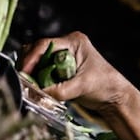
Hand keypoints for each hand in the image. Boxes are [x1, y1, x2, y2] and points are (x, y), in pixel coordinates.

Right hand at [19, 32, 139, 139]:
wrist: (115, 98)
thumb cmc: (106, 86)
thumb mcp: (82, 87)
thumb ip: (60, 90)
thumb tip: (38, 93)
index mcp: (74, 42)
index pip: (44, 45)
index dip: (31, 58)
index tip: (23, 72)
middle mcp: (67, 46)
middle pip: (37, 51)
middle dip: (29, 65)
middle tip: (24, 80)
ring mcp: (63, 57)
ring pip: (38, 61)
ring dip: (32, 73)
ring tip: (30, 86)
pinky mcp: (60, 69)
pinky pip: (42, 70)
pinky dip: (37, 78)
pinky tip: (37, 88)